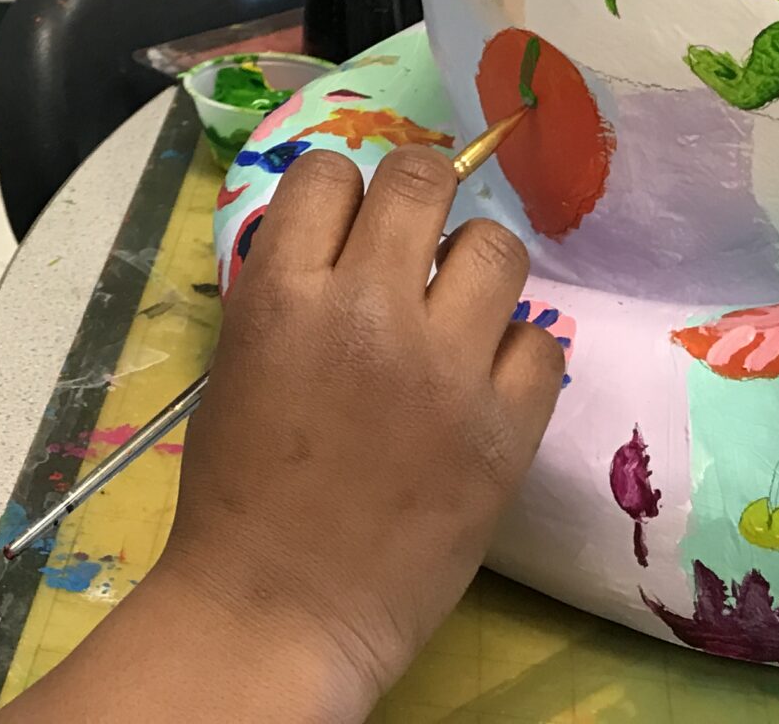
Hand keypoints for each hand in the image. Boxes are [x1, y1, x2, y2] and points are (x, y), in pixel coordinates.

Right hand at [153, 146, 566, 713]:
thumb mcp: (239, 358)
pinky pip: (542, 341)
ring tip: (455, 309)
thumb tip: (344, 247)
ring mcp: (446, 366)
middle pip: (420, 179)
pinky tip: (483, 381)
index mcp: (281, 291)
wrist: (281, 604)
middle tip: (411, 241)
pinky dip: (513, 352)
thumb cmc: (236, 489)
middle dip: (415, 196)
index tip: (344, 225)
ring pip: (496, 245)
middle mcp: (367, 307)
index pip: (327, 172)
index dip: (339, 193)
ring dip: (473, 265)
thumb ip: (290, 291)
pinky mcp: (506, 427)